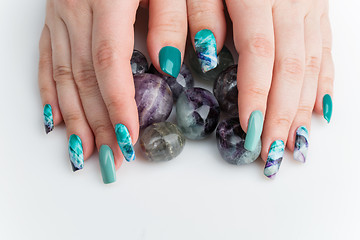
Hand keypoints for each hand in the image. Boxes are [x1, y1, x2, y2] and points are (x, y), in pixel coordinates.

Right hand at [38, 0, 186, 182]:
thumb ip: (175, 15)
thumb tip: (170, 64)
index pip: (109, 63)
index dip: (118, 104)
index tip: (129, 138)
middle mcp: (76, 9)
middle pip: (84, 78)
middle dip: (98, 123)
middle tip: (112, 159)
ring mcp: (59, 14)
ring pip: (61, 75)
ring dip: (73, 118)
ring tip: (85, 151)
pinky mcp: (54, 16)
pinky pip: (46, 60)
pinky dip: (49, 93)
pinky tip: (54, 119)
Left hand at [187, 0, 333, 177]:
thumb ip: (198, 11)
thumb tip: (206, 56)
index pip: (260, 56)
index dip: (256, 97)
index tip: (248, 132)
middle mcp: (291, 1)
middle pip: (290, 68)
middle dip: (280, 114)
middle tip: (271, 151)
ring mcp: (309, 4)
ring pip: (312, 63)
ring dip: (304, 107)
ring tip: (296, 142)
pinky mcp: (316, 7)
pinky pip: (325, 49)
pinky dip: (324, 82)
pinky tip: (322, 108)